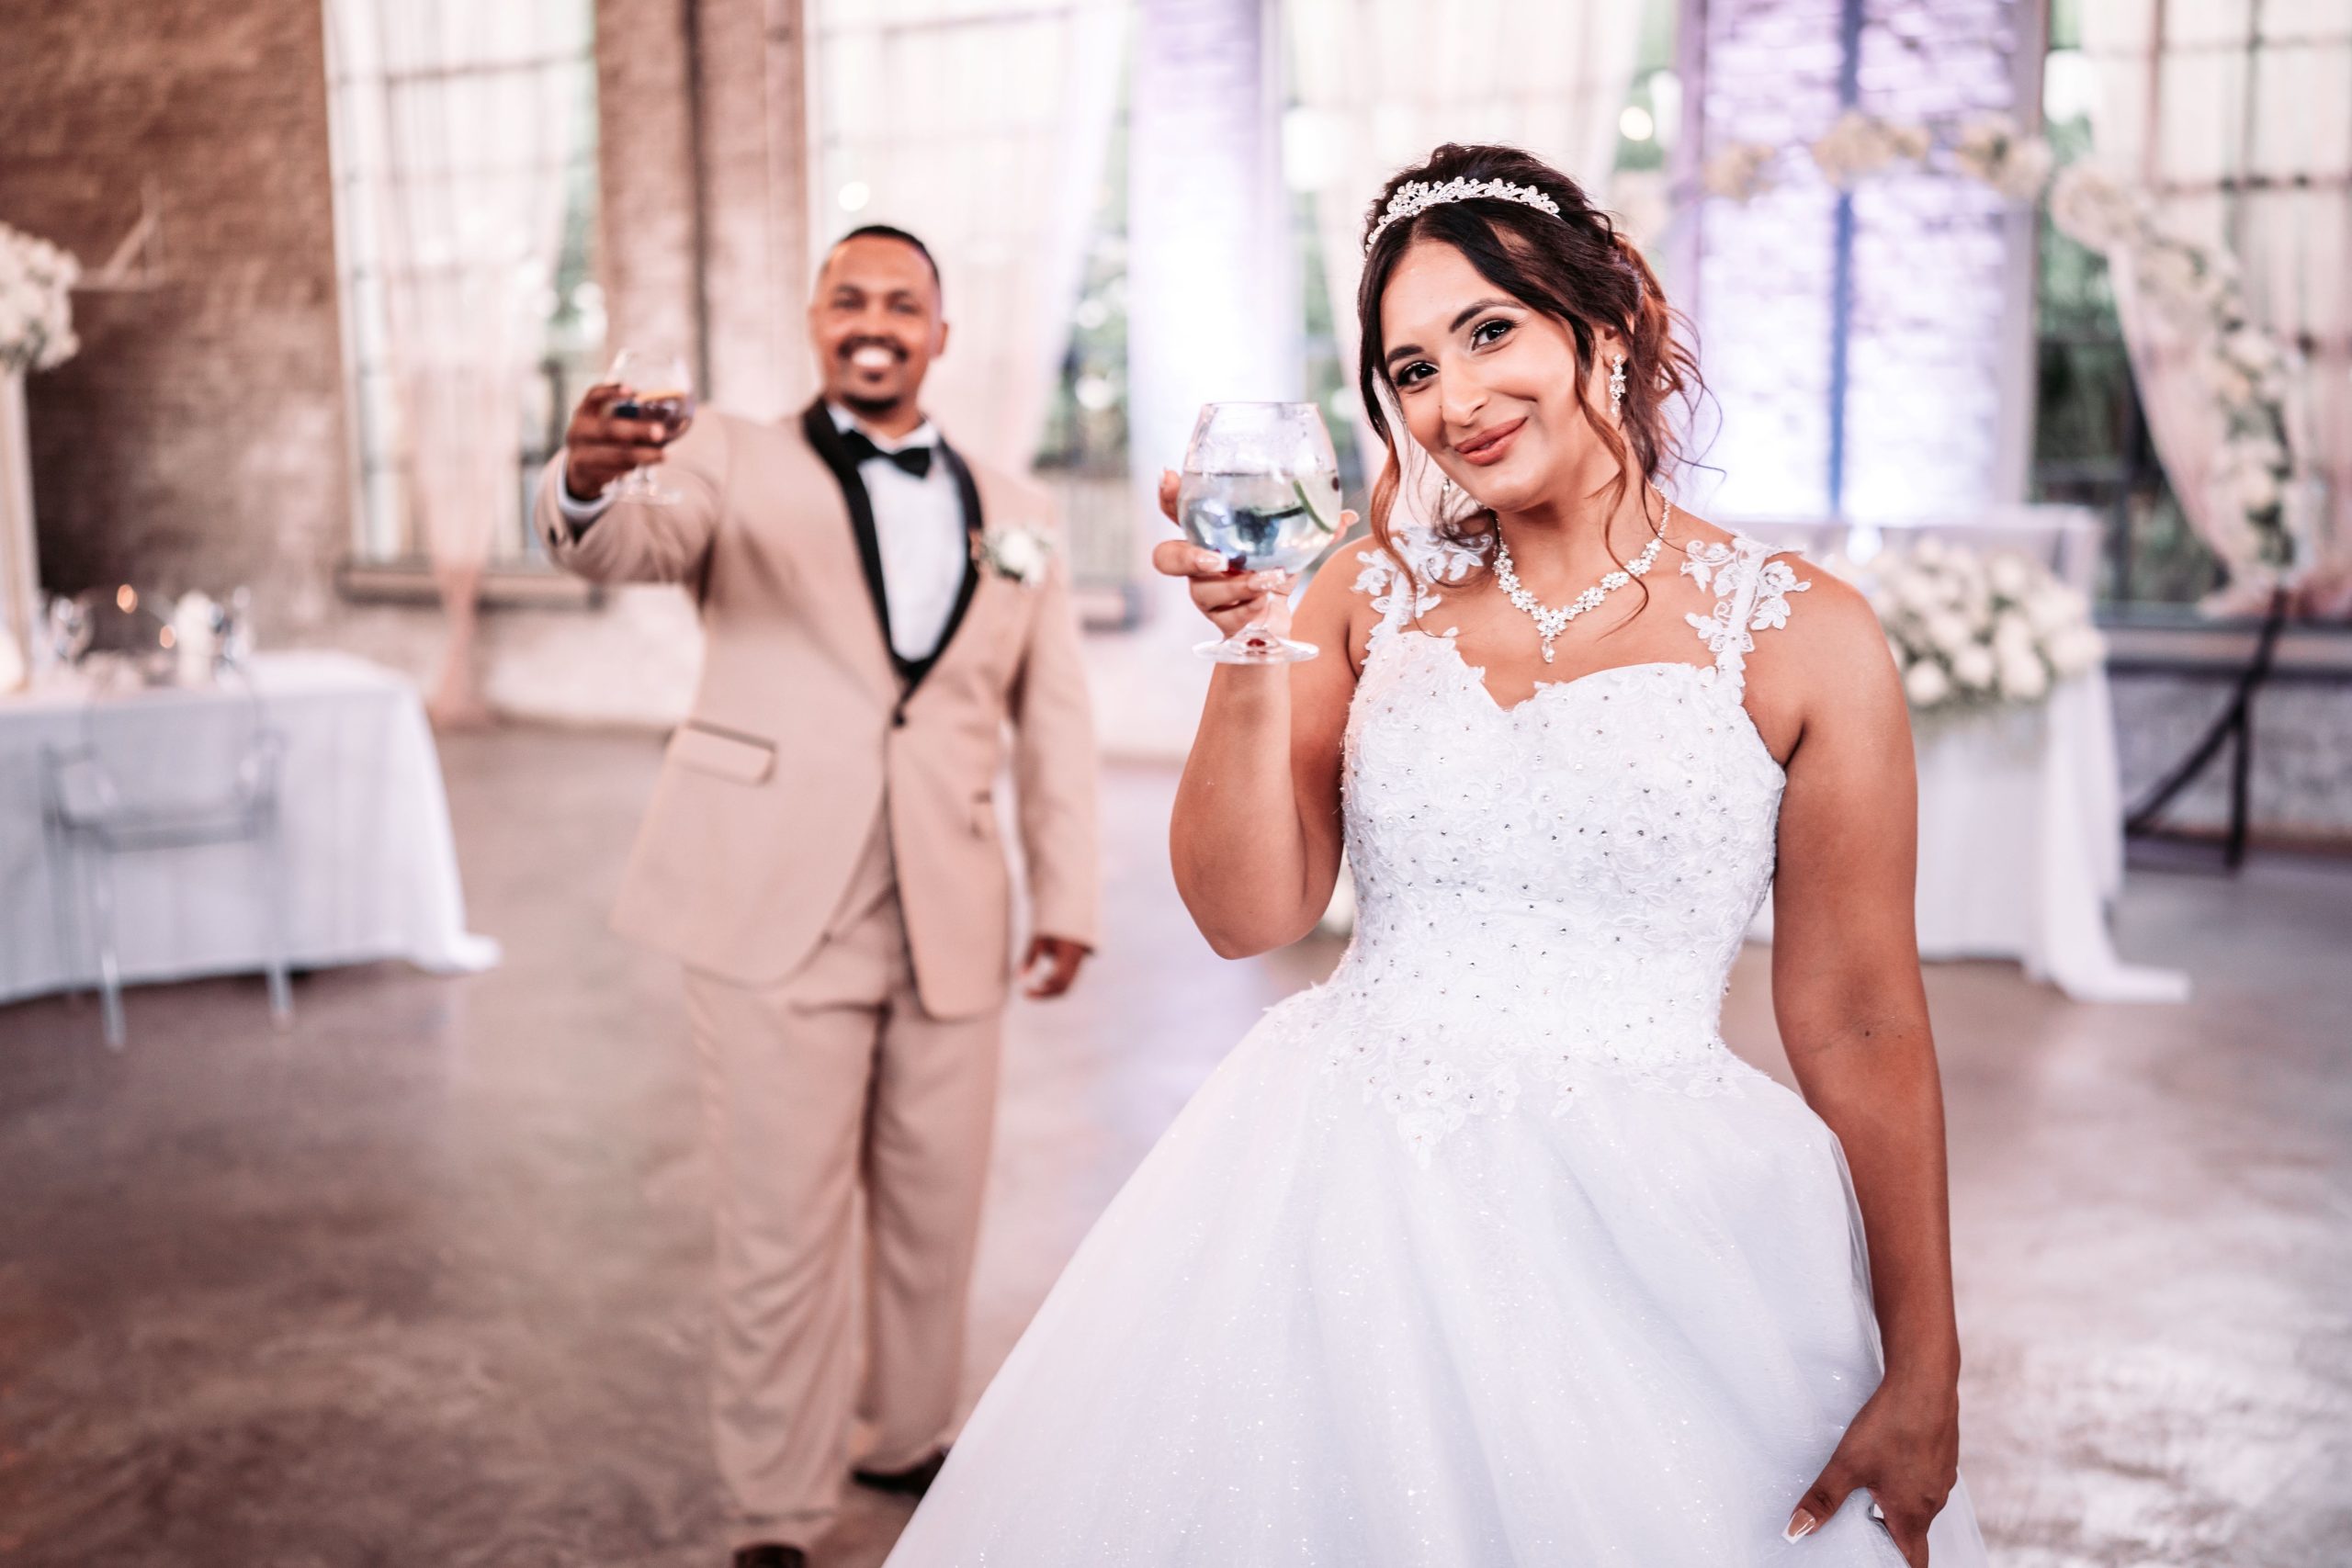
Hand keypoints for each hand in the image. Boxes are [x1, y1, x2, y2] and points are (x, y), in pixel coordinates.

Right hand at [563, 381, 692, 498]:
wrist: (577, 471)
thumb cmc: (602, 441)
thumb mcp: (605, 424)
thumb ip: (629, 420)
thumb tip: (674, 420)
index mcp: (584, 412)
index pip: (594, 396)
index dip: (611, 392)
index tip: (631, 391)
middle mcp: (579, 430)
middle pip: (608, 428)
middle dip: (636, 430)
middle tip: (659, 431)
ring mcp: (579, 453)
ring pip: (613, 454)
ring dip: (640, 455)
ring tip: (662, 456)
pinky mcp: (586, 474)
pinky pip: (613, 471)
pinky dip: (631, 468)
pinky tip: (645, 465)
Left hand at [1021, 935, 1090, 998]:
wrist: (1070, 917)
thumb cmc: (1052, 928)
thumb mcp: (1038, 941)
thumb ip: (1028, 959)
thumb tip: (1016, 978)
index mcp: (1068, 955)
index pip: (1057, 981)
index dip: (1042, 991)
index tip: (1025, 991)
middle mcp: (1076, 962)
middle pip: (1063, 988)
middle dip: (1045, 994)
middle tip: (1027, 994)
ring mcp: (1078, 965)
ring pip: (1066, 987)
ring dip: (1050, 991)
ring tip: (1033, 988)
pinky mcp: (1076, 966)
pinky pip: (1068, 982)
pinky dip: (1054, 985)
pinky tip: (1042, 982)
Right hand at [1148, 469, 1355, 641]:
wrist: (1273, 626)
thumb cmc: (1274, 577)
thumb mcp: (1291, 549)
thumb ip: (1313, 530)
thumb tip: (1345, 514)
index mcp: (1209, 537)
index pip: (1177, 512)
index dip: (1168, 496)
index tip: (1169, 476)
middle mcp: (1197, 566)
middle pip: (1165, 558)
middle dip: (1187, 555)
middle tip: (1216, 558)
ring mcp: (1203, 594)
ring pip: (1203, 590)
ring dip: (1237, 585)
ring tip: (1267, 580)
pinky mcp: (1217, 621)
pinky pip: (1227, 614)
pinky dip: (1251, 606)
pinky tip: (1266, 604)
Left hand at [1784, 1377, 1959, 1566]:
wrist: (1925, 1383)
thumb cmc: (1892, 1425)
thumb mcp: (1848, 1464)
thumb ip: (1823, 1499)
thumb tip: (1797, 1530)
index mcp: (1913, 1514)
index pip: (1912, 1562)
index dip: (1895, 1567)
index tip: (1879, 1563)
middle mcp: (1933, 1502)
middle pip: (1913, 1534)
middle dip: (1889, 1538)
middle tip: (1862, 1533)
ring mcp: (1941, 1478)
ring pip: (1919, 1504)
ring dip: (1896, 1508)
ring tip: (1868, 1497)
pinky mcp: (1942, 1456)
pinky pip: (1924, 1479)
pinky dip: (1906, 1481)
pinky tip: (1887, 1462)